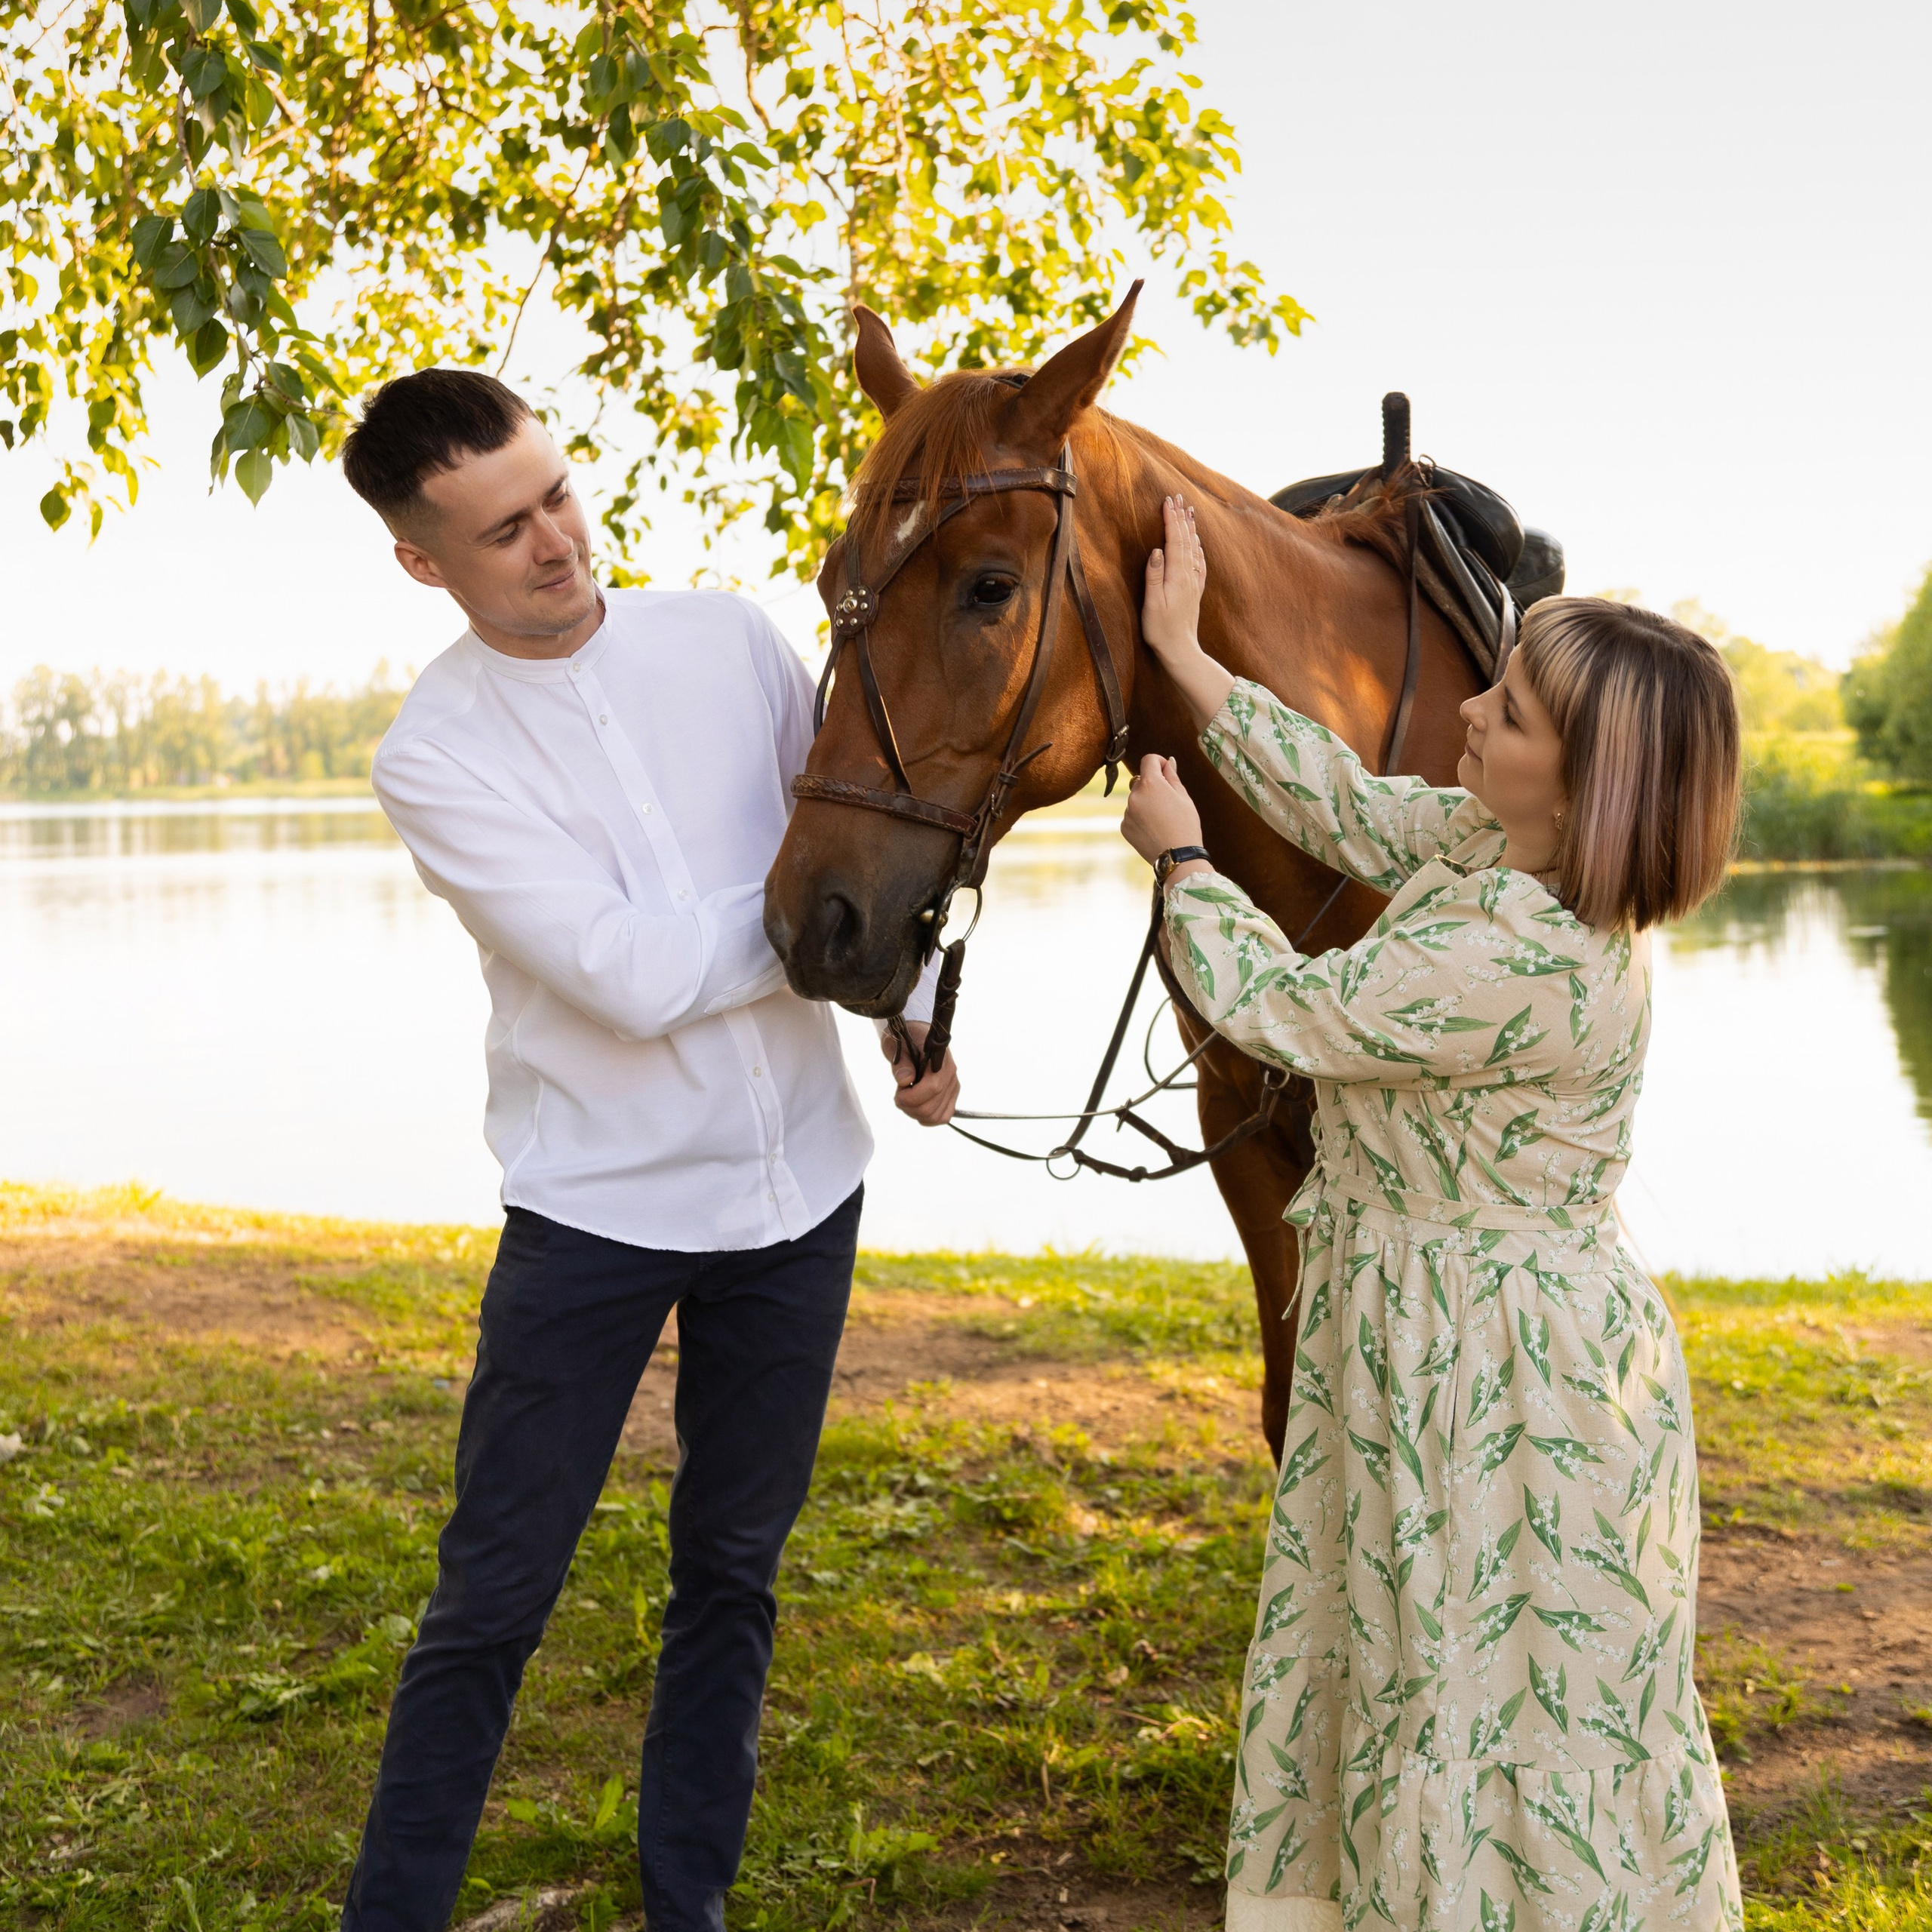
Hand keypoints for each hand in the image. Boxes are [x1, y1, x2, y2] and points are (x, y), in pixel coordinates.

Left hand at [882, 1021, 959, 1126]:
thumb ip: (901, 1062)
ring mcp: (953, 1086)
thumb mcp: (897, 1045)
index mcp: (939, 1059)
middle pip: (932, 1107)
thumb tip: (905, 1080)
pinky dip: (927, 1118)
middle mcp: (951, 1074)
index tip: (898, 1093)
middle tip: (899, 1094)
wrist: (915, 1034)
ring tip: (907, 1099)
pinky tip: (916, 1108)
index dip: (912, 1097)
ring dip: (916, 1113)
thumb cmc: (905, 1038)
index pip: (933, 1087)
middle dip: (909, 1106)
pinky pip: (943, 1116)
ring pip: (937, 1116)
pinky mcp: (951, 1094)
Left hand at [1120, 753, 1203, 864]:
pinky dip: (1141, 818)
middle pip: (1142, 781)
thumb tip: (1167, 762)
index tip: (1166, 770)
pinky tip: (1154, 829)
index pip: (1149, 760)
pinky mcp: (1124, 826)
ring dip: (1147, 803)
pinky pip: (1132, 815)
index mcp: (1151, 784)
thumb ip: (1172, 776)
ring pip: (1137, 799)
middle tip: (1169, 803)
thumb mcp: (1183, 796)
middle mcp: (1134, 795)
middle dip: (1154, 786)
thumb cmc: (1186, 825)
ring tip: (1162, 820)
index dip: (1159, 762)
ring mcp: (1127, 812)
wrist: (1178, 857)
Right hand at [1141, 494, 1207, 665]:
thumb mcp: (1152, 604)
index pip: (1174, 541)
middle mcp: (1188, 576)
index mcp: (1177, 577)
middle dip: (1181, 517)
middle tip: (1178, 496)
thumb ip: (1154, 577)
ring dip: (1190, 528)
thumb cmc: (1161, 630)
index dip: (1171, 520)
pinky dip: (1197, 547)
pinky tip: (1196, 542)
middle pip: (1186, 540)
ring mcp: (1193, 583)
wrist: (1181, 651)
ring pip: (1194, 548)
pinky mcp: (1194, 591)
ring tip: (1188, 510)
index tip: (1167, 501)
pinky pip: (1199, 562)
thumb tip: (1157, 550)